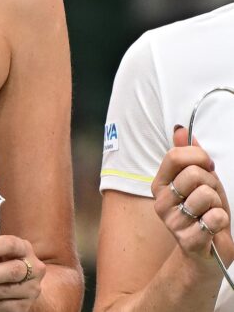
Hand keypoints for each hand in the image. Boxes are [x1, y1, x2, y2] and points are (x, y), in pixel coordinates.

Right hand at [150, 127, 230, 264]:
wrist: (208, 250)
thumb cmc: (204, 212)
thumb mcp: (200, 180)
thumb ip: (189, 156)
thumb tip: (180, 129)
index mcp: (160, 184)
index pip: (175, 156)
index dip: (199, 156)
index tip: (208, 166)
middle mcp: (161, 201)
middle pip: (194, 174)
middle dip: (212, 184)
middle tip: (210, 198)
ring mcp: (172, 222)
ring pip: (206, 195)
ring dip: (218, 204)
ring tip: (210, 213)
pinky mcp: (187, 239)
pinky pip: (215, 217)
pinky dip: (221, 221)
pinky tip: (212, 227)